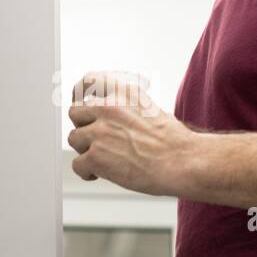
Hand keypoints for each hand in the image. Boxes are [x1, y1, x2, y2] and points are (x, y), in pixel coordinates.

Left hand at [67, 70, 198, 195]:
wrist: (182, 162)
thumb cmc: (173, 142)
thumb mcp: (149, 109)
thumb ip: (125, 108)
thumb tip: (108, 119)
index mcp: (124, 93)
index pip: (89, 81)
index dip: (78, 92)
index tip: (78, 100)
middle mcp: (109, 107)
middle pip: (75, 112)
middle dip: (83, 127)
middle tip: (95, 140)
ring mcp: (100, 131)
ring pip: (74, 139)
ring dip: (85, 150)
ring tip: (103, 161)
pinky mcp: (96, 156)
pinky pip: (77, 164)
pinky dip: (86, 172)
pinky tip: (99, 175)